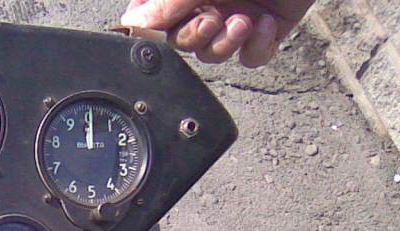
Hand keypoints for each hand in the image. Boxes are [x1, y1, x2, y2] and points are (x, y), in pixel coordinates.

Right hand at [120, 0, 315, 66]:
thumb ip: (171, 0)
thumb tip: (133, 22)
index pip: (152, 15)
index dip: (152, 27)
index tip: (160, 26)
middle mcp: (206, 1)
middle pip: (181, 42)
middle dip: (196, 37)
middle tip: (213, 19)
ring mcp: (235, 15)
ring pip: (213, 54)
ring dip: (226, 44)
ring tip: (245, 21)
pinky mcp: (266, 29)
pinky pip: (250, 57)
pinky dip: (256, 47)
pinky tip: (266, 24)